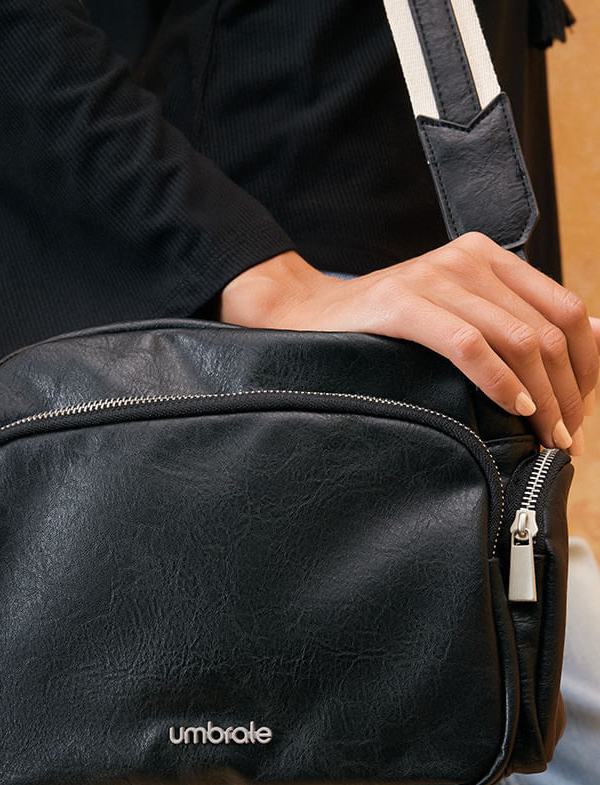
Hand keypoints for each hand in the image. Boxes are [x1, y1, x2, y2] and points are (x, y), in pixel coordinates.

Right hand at [220, 235, 599, 454]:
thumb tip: (596, 338)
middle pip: (548, 330)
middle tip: (566, 438)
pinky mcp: (402, 303)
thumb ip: (514, 322)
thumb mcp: (456, 314)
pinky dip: (500, 382)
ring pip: (517, 339)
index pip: (564, 310)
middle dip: (569, 392)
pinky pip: (469, 345)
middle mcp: (467, 258)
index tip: (579, 412)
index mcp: (487, 257)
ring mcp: (434, 277)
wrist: (304, 314)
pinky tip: (515, 408)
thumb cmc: (381, 326)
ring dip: (543, 397)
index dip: (586, 366)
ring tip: (546, 436)